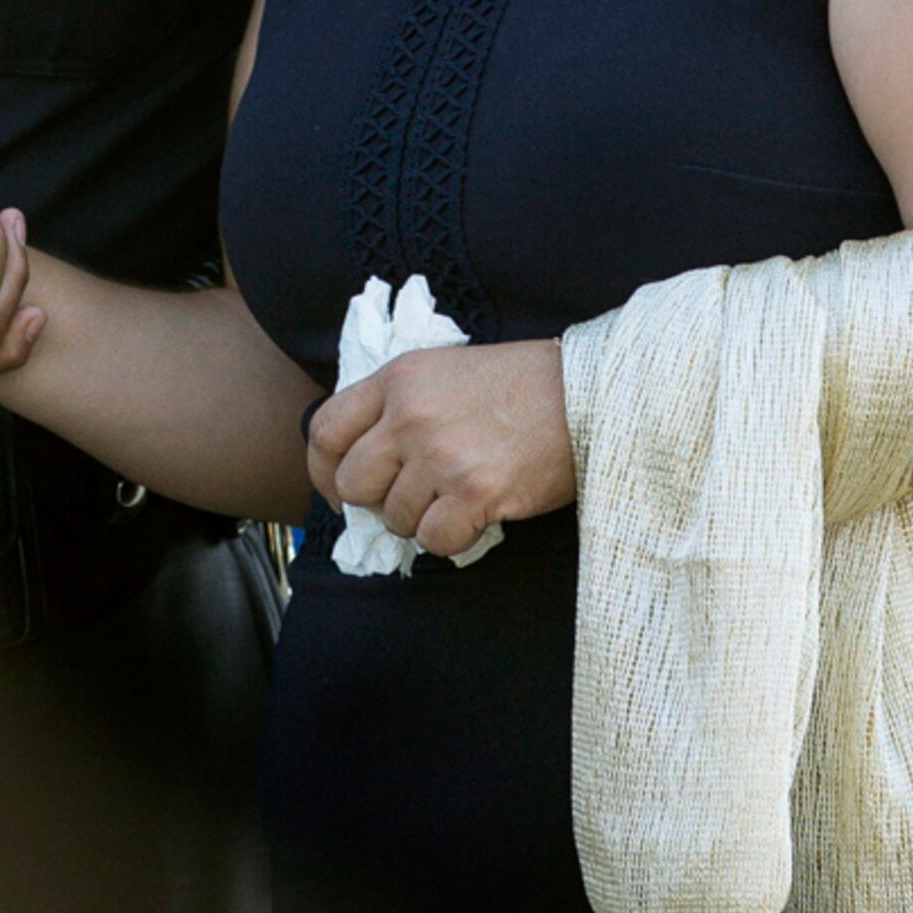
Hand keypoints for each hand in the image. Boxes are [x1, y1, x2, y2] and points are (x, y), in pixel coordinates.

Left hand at [307, 340, 573, 561]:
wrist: (588, 393)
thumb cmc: (524, 384)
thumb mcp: (447, 372)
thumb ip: (400, 406)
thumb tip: (366, 464)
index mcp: (399, 378)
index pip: (324, 430)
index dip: (323, 468)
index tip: (340, 487)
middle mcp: (411, 415)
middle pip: (352, 482)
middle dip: (375, 500)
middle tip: (408, 497)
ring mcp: (441, 455)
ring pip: (394, 518)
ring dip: (421, 518)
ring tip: (457, 495)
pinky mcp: (474, 492)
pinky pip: (433, 540)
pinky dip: (451, 538)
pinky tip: (476, 515)